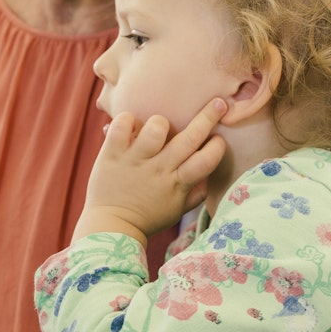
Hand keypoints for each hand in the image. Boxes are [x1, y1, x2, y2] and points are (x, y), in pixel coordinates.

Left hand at [77, 98, 226, 243]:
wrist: (111, 227)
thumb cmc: (148, 217)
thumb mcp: (178, 210)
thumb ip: (198, 192)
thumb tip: (212, 174)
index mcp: (178, 183)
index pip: (207, 161)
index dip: (217, 147)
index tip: (218, 138)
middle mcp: (159, 169)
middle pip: (189, 139)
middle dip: (208, 118)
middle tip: (218, 103)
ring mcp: (135, 160)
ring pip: (156, 128)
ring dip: (161, 122)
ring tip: (158, 127)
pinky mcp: (112, 154)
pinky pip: (122, 125)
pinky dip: (127, 120)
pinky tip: (131, 126)